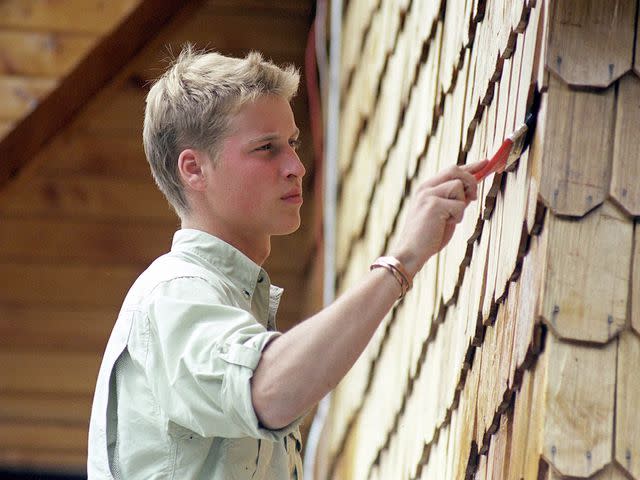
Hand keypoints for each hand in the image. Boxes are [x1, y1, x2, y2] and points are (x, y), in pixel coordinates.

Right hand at [389, 160, 487, 276]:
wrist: (411, 252)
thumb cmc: (427, 236)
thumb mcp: (443, 214)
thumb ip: (454, 201)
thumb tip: (471, 191)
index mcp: (427, 188)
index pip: (451, 170)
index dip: (470, 166)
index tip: (486, 162)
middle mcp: (426, 187)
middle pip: (455, 170)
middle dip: (470, 181)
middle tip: (473, 198)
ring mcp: (428, 194)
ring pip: (458, 186)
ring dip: (461, 205)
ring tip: (450, 219)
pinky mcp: (434, 205)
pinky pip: (459, 205)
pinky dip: (458, 217)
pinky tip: (445, 225)